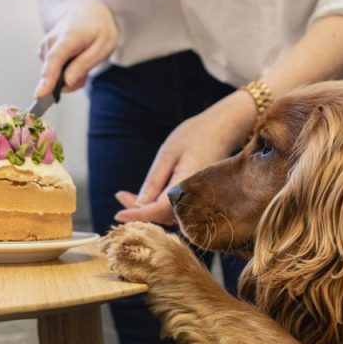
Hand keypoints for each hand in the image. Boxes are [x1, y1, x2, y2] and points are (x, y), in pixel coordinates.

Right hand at [35, 0, 117, 97]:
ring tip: (81, 63)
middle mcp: (52, 40)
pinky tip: (72, 62)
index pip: (55, 60)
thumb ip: (84, 64)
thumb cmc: (98, 29)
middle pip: (53, 73)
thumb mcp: (102, 47)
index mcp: (69, 37)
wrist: (87, 11)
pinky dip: (63, 72)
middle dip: (69, 82)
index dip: (47, 79)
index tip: (40, 94)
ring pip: (53, 74)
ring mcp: (45, 45)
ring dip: (68, 76)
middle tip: (85, 75)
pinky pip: (52, 70)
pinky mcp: (43, 50)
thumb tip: (67, 82)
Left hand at [114, 92, 257, 224]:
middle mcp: (197, 198)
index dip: (137, 215)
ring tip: (126, 195)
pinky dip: (158, 206)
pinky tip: (145, 196)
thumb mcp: (168, 154)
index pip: (158, 210)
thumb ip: (154, 181)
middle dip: (139, 211)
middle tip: (120, 196)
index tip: (117, 215)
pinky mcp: (199, 198)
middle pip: (163, 216)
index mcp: (188, 185)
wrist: (225, 127)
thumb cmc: (196, 135)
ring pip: (169, 215)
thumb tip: (139, 205)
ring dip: (147, 209)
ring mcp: (200, 199)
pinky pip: (177, 209)